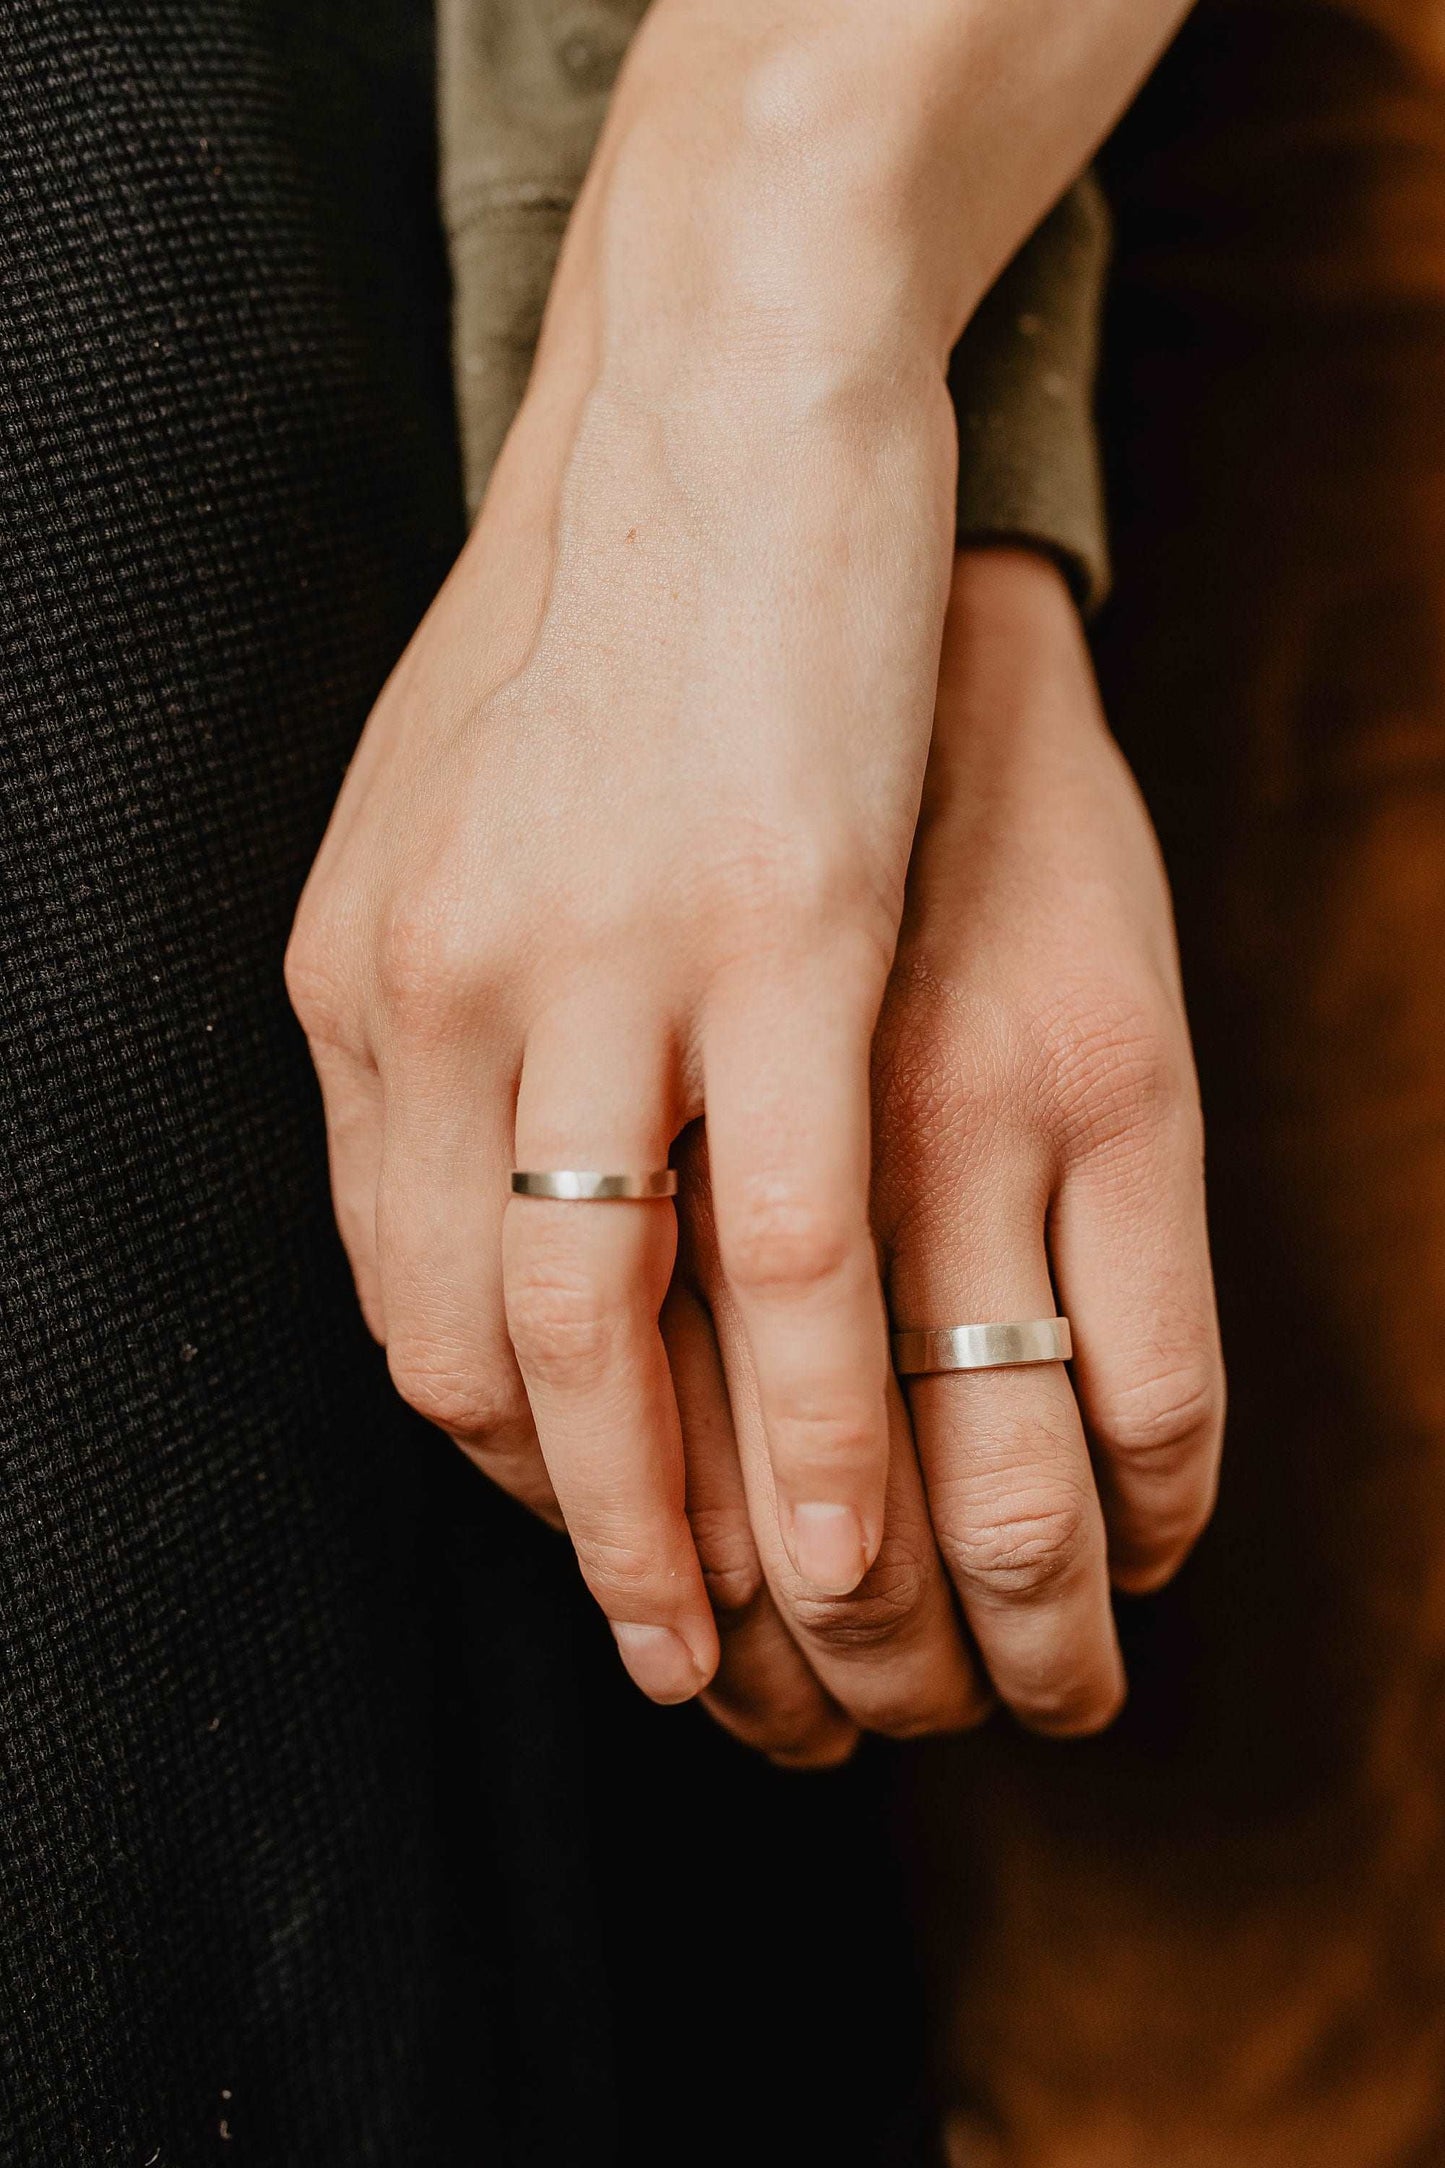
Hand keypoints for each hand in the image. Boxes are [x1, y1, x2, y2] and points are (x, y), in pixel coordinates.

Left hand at [287, 0, 1202, 1712]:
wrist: (720, 404)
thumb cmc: (612, 627)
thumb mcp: (456, 827)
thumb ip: (450, 1015)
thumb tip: (488, 1176)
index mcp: (362, 980)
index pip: (399, 1291)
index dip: (496, 1449)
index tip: (592, 1525)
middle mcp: (447, 997)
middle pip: (486, 1346)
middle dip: (583, 1538)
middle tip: (678, 1664)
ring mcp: (609, 969)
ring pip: (623, 1329)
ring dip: (695, 1530)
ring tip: (777, 1662)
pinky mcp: (780, 937)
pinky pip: (783, 1241)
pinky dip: (814, 1415)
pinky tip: (860, 1528)